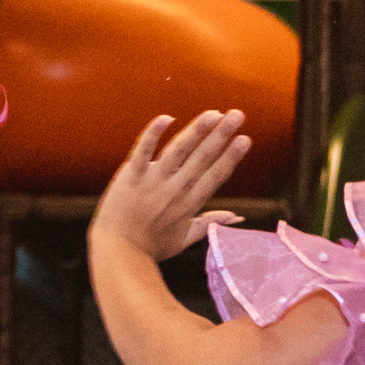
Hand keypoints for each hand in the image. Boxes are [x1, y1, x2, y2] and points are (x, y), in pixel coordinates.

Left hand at [94, 110, 249, 264]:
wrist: (118, 250)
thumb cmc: (151, 247)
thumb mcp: (184, 238)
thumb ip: (210, 224)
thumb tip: (236, 217)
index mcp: (190, 203)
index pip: (216, 175)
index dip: (231, 156)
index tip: (245, 139)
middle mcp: (176, 189)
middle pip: (203, 157)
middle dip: (222, 135)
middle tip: (237, 115)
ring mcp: (153, 181)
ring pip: (179, 150)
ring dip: (197, 130)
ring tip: (213, 113)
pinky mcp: (131, 176)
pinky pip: (142, 150)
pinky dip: (153, 134)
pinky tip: (167, 118)